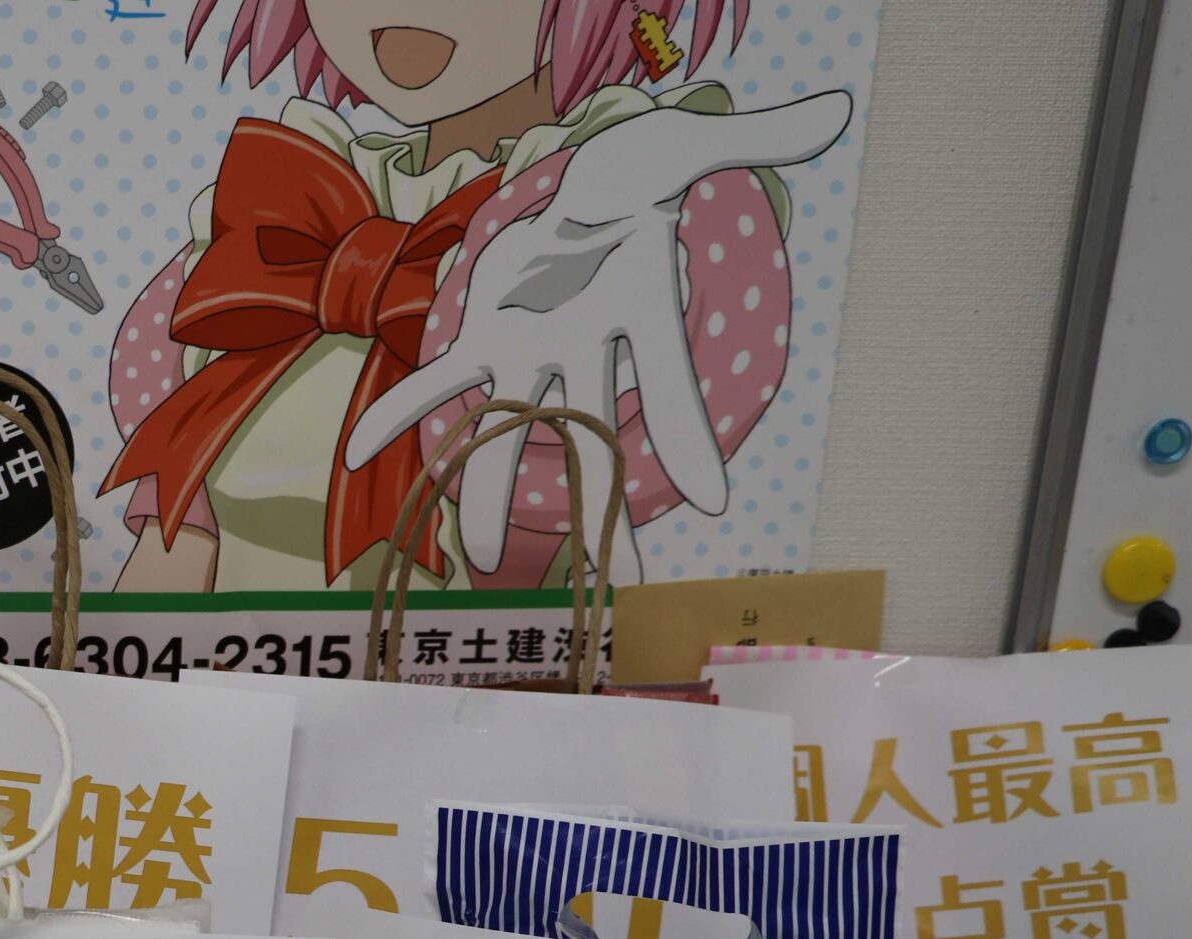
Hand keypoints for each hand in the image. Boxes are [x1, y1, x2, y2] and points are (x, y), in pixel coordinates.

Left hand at [344, 92, 852, 577]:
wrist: (593, 182)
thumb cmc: (644, 174)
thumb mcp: (694, 144)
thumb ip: (759, 135)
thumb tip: (831, 111)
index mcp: (638, 312)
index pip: (672, 386)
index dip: (688, 439)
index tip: (711, 504)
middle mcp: (583, 344)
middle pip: (589, 436)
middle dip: (589, 504)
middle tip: (594, 575)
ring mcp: (527, 345)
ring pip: (506, 430)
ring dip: (488, 489)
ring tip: (479, 556)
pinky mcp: (482, 333)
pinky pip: (435, 380)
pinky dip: (398, 414)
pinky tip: (360, 452)